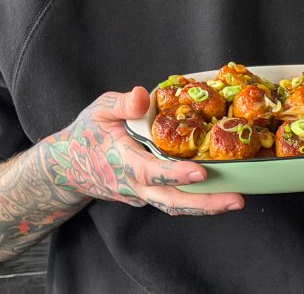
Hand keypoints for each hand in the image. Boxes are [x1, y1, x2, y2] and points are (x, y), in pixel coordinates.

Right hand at [44, 87, 244, 215]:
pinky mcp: (147, 196)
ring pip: (174, 205)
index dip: (175, 174)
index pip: (150, 171)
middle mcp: (134, 184)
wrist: (67, 167)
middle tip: (236, 199)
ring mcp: (140, 194)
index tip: (200, 172)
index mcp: (122, 160)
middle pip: (171, 200)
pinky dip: (196, 200)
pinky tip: (219, 191)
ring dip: (206, 206)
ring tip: (236, 200)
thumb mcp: (98, 110)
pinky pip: (172, 200)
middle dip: (205, 203)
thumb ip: (121, 104)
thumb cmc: (86, 135)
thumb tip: (142, 96)